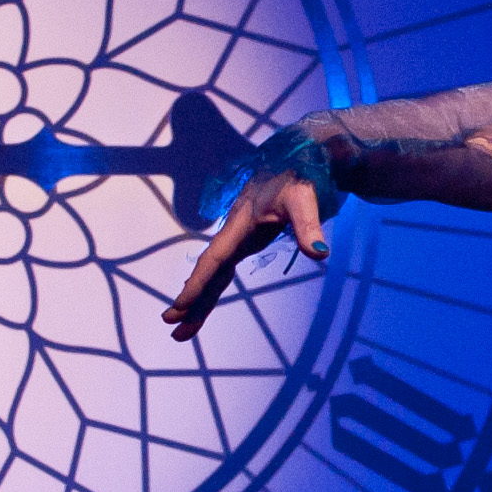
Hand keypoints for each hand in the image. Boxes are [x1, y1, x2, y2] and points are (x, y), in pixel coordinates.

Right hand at [163, 172, 331, 342]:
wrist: (301, 160)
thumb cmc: (300, 177)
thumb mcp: (305, 200)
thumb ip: (309, 226)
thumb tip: (319, 252)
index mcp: (240, 223)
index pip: (214, 258)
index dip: (197, 283)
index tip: (179, 306)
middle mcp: (234, 233)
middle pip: (208, 272)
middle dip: (191, 300)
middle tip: (172, 326)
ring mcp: (238, 239)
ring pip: (214, 276)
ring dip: (199, 302)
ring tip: (183, 332)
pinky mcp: (246, 241)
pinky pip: (223, 271)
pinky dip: (212, 289)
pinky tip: (201, 306)